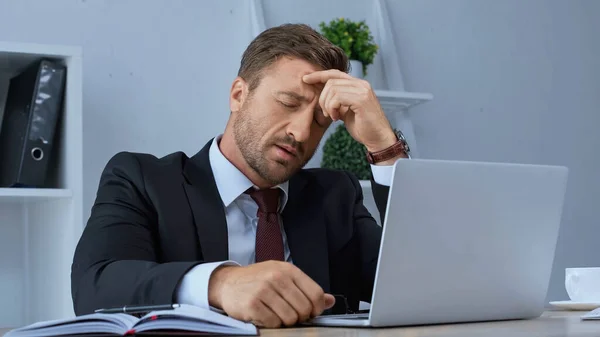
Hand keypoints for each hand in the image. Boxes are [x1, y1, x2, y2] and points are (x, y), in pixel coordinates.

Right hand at [208, 261, 335, 327]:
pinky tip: (265, 315)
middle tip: (290, 314)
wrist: (227, 283)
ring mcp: (264, 290)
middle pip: (304, 308)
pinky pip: (273, 323)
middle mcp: (277, 277)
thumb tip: (329, 300)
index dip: (316, 308)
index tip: (310, 312)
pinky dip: (271, 324)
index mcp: (288, 270)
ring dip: (285, 321)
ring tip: (276, 313)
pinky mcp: (252, 304)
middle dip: (300, 317)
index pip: (315, 293)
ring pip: (290, 318)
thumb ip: (306, 288)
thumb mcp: (283, 277)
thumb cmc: (257, 280)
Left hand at [302, 70, 396, 152]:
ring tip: (332, 117)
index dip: (319, 75)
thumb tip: (321, 95)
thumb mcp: (345, 111)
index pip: (335, 73)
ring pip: (332, 89)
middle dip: (322, 98)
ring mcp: (363, 90)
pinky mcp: (362, 99)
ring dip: (327, 105)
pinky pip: (337, 98)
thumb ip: (336, 101)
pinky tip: (336, 118)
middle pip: (331, 81)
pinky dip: (332, 108)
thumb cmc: (362, 127)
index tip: (305, 79)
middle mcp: (361, 84)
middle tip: (326, 113)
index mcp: (358, 85)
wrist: (378, 139)